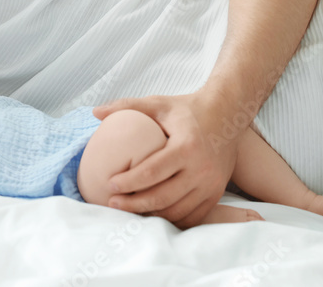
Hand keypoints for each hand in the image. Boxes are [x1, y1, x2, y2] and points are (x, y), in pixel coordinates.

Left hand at [93, 92, 239, 227]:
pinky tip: (152, 213)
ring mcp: (211, 184)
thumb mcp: (159, 103)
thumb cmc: (188, 109)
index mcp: (186, 146)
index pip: (152, 171)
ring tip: (128, 209)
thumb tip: (95, 111)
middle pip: (163, 196)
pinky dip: (170, 218)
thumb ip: (127, 106)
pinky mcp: (216, 193)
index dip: (129, 181)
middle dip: (134, 203)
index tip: (110, 184)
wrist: (228, 115)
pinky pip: (191, 216)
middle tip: (112, 203)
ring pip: (176, 210)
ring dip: (150, 214)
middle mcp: (201, 168)